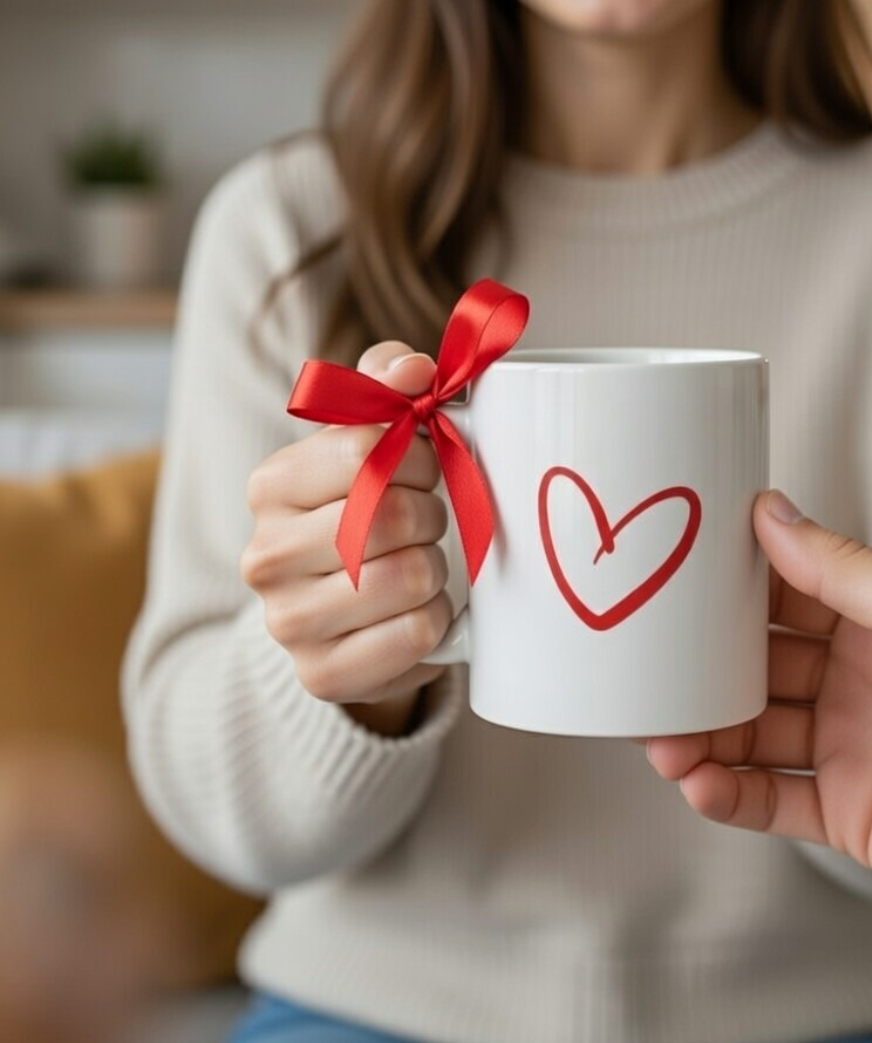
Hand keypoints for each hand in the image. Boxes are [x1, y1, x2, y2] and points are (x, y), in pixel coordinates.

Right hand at [242, 342, 450, 735]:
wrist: (349, 612)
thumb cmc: (370, 509)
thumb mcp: (375, 435)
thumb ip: (388, 383)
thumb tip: (413, 368)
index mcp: (271, 485)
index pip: (365, 447)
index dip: (419, 453)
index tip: (423, 465)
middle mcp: (265, 554)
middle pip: (391, 514)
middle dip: (431, 513)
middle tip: (425, 520)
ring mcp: (287, 621)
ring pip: (410, 576)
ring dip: (435, 568)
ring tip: (418, 565)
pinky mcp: (322, 674)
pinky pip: (417, 634)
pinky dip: (436, 619)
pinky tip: (418, 611)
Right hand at [647, 491, 871, 935]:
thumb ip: (842, 568)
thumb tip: (770, 511)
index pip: (784, 594)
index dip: (728, 589)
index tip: (672, 577)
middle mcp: (856, 681)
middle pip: (755, 667)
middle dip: (699, 669)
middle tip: (645, 669)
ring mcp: (850, 748)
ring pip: (751, 735)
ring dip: (700, 735)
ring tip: (658, 740)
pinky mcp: (849, 813)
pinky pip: (771, 800)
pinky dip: (729, 796)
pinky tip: (698, 785)